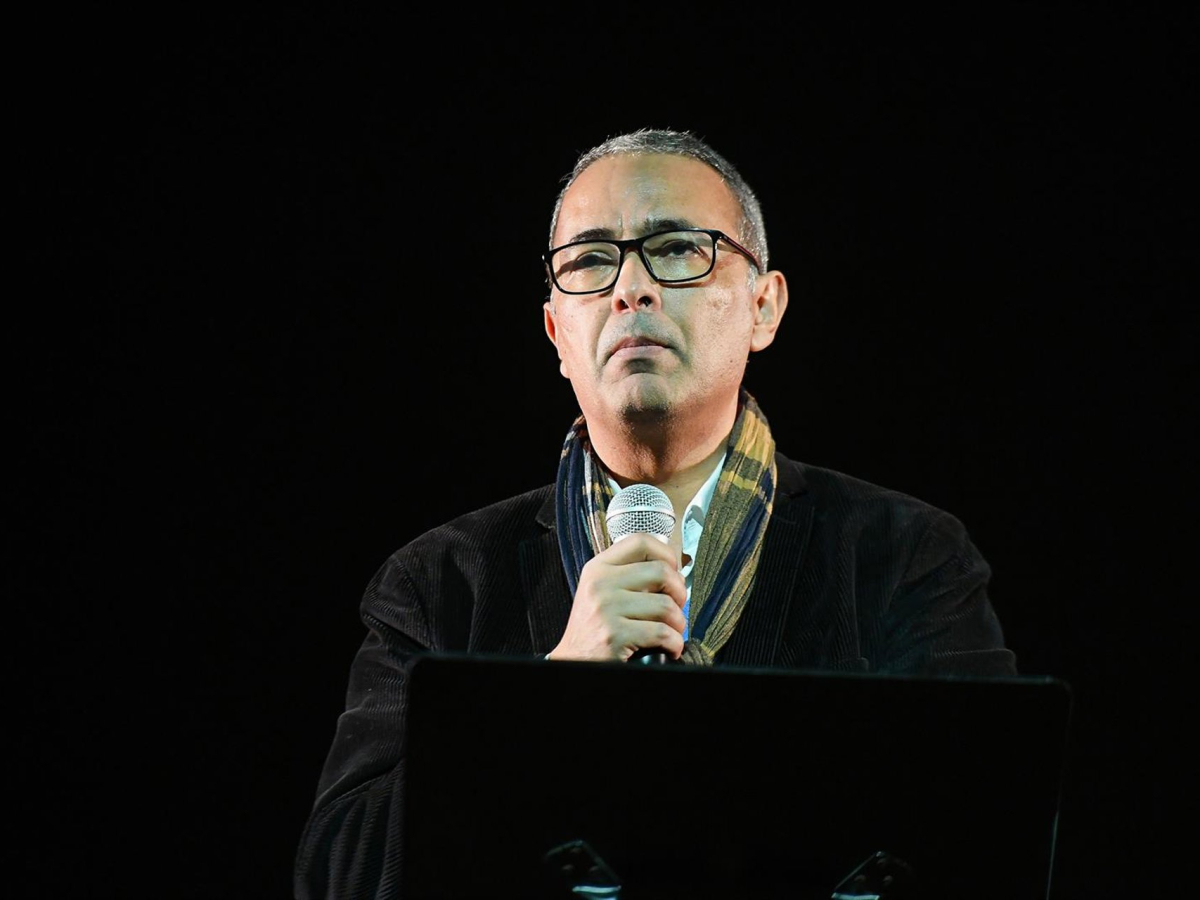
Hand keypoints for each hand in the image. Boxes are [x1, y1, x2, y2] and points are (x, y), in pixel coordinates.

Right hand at [549, 534, 686, 661]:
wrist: (573, 663)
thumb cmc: (595, 629)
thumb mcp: (602, 592)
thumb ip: (629, 576)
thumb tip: (675, 571)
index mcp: (598, 568)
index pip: (640, 541)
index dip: (666, 554)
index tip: (673, 571)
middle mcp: (600, 584)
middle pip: (661, 572)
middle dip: (679, 593)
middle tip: (675, 608)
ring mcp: (605, 609)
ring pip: (666, 606)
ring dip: (678, 623)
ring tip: (671, 633)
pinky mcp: (614, 636)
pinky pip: (662, 633)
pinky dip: (674, 644)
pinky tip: (668, 648)